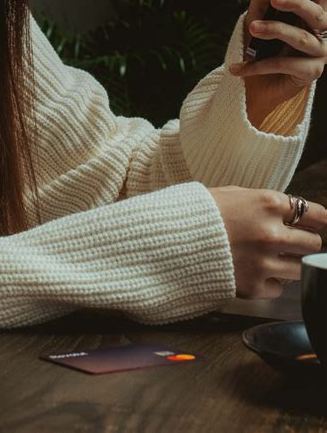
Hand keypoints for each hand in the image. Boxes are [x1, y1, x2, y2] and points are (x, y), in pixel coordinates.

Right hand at [208, 187, 326, 297]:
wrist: (171, 240)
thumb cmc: (200, 213)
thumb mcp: (235, 194)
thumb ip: (266, 205)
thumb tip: (290, 212)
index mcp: (267, 204)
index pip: (314, 213)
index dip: (319, 220)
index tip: (321, 224)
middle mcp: (271, 233)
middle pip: (313, 243)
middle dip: (306, 242)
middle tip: (295, 242)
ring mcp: (264, 262)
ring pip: (301, 268)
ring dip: (291, 263)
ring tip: (273, 257)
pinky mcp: (254, 286)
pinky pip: (279, 288)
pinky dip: (272, 282)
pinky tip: (256, 271)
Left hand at [229, 0, 326, 126]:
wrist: (255, 82)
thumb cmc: (262, 41)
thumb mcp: (259, 11)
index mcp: (313, 9)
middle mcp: (322, 29)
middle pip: (317, 11)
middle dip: (296, 2)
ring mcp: (319, 52)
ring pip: (300, 38)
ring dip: (275, 31)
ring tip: (253, 28)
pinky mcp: (310, 74)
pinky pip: (284, 64)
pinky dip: (258, 65)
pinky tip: (238, 66)